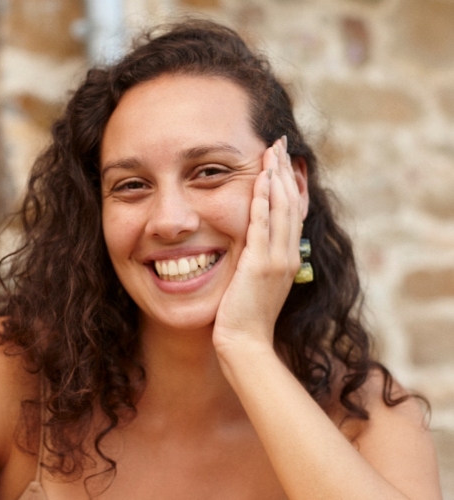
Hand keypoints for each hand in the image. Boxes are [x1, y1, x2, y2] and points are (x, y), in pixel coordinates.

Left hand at [213, 136, 304, 353]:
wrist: (244, 344)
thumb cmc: (247, 316)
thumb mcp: (260, 284)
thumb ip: (262, 260)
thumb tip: (256, 243)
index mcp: (289, 258)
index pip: (292, 212)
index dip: (290, 183)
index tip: (283, 160)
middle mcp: (288, 255)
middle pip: (290, 204)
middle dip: (284, 171)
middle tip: (279, 143)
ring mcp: (277, 260)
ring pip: (280, 210)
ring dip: (276, 178)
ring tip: (272, 151)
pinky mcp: (259, 266)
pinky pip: (261, 227)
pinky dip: (261, 202)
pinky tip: (259, 181)